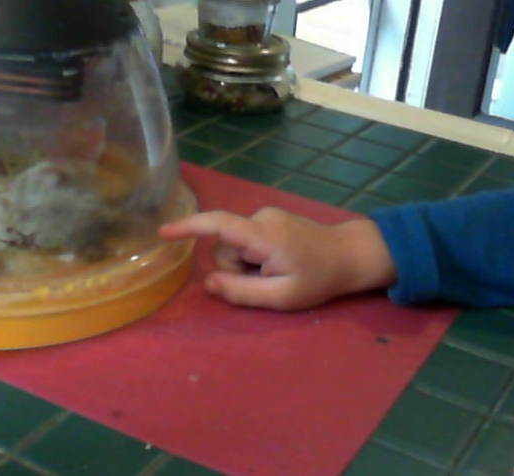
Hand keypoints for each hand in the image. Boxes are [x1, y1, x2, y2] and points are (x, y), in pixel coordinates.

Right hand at [158, 208, 395, 310]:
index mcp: (263, 235)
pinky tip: (279, 264)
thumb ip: (241, 292)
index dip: (188, 227)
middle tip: (267, 282)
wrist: (350, 255)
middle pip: (224, 247)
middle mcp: (261, 218)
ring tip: (276, 274)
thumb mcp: (282, 297)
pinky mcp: (270, 220)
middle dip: (235, 269)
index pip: (218, 224)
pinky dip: (255, 257)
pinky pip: (246, 241)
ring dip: (246, 265)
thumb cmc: (319, 278)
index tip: (163, 234)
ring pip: (234, 246)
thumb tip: (208, 283)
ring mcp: (266, 216)